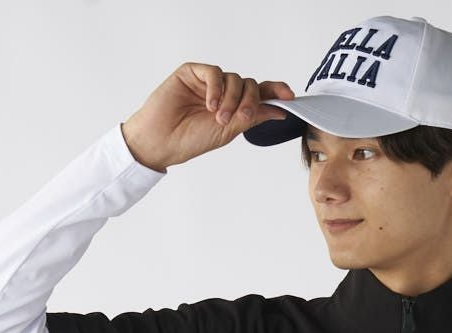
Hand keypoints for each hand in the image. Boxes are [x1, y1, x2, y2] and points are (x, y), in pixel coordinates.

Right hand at [121, 63, 295, 170]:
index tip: (289, 96)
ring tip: (219, 118)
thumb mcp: (229, 131)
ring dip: (232, 99)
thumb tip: (279, 109)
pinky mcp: (193, 72)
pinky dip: (216, 89)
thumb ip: (252, 117)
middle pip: (249, 85)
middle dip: (251, 101)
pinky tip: (210, 105)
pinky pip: (214, 72)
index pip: (258, 94)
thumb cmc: (190, 139)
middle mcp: (223, 92)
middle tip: (242, 118)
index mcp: (233, 106)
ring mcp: (208, 82)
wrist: (162, 141)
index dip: (275, 92)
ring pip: (234, 79)